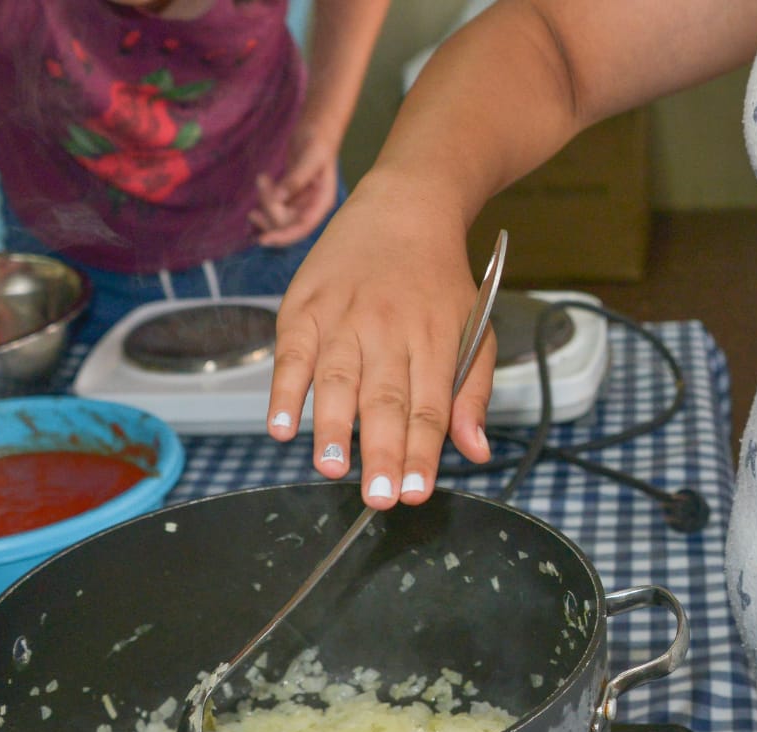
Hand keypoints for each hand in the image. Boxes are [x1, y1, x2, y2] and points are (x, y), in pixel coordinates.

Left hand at [249, 124, 340, 247]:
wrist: (317, 127)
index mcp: (322, 202)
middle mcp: (312, 206)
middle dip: (270, 208)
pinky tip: (264, 179)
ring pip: (278, 215)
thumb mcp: (310, 157)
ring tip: (262, 179)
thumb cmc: (318, 139)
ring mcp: (302, 201)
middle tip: (262, 181)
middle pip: (286, 222)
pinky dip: (266, 196)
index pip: (302, 228)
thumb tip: (279, 198)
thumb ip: (296, 179)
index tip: (262, 240)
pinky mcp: (292, 194)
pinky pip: (275, 206)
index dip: (283, 236)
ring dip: (266, 201)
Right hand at [266, 170, 497, 507]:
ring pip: (339, 379)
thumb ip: (472, 393)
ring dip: (334, 427)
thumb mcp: (475, 329)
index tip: (417, 492)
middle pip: (386, 401)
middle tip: (380, 498)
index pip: (430, 408)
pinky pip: (292, 354)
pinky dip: (285, 391)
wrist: (404, 208)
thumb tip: (475, 451)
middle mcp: (391, 330)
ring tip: (332, 469)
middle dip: (383, 453)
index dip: (424, 452)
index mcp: (436, 340)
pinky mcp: (306, 306)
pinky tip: (281, 427)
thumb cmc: (440, 282)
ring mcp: (345, 317)